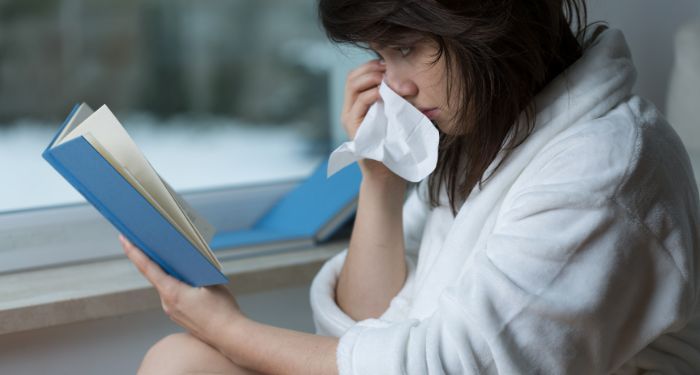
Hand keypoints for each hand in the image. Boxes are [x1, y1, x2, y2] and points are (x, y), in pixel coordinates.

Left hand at [119, 234, 246, 345]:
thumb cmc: (222, 310)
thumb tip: (188, 262)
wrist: (229, 336)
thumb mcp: (211, 283)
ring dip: (169, 273)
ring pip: (167, 285)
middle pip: (156, 275)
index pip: (148, 267)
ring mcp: (171, 311)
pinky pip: (173, 295)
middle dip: (155, 259)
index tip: (125, 239)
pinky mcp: (178, 316)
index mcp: (172, 292)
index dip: (135, 252)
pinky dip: (176, 284)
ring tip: (176, 259)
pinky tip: (186, 279)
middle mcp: (167, 303)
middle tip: (150, 240)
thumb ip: (196, 271)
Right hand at [342, 60, 397, 179]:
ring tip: (389, 79)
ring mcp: (350, 118)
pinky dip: (372, 93)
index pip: (359, 75)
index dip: (372, 65)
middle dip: (371, 68)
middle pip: (353, 76)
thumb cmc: (397, 146)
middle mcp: (351, 109)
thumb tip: (418, 84)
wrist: (389, 175)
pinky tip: (385, 93)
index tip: (391, 64)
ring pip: (353, 85)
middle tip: (391, 69)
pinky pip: (359, 103)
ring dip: (372, 77)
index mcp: (359, 104)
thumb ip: (403, 101)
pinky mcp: (352, 127)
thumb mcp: (400, 117)